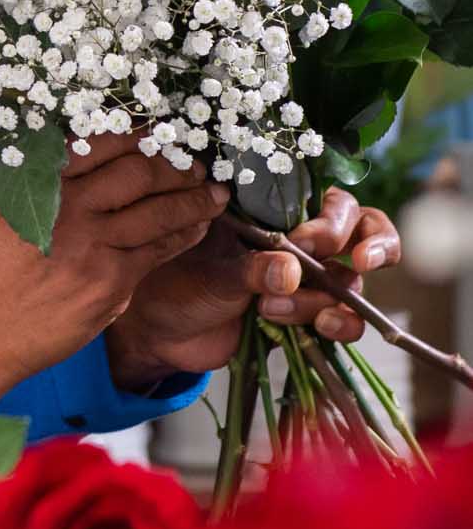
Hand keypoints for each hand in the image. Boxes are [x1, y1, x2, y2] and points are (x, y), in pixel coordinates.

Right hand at [0, 133, 229, 413]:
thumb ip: (37, 183)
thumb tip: (74, 158)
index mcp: (39, 183)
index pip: (100, 143)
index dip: (138, 134)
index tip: (158, 131)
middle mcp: (70, 209)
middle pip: (140, 172)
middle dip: (175, 163)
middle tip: (194, 161)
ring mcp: (94, 247)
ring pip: (160, 211)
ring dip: (193, 198)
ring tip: (211, 191)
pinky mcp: (110, 284)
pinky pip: (159, 251)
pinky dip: (184, 235)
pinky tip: (197, 226)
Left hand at [105, 184, 401, 387]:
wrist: (163, 330)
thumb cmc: (179, 280)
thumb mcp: (211, 270)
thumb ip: (251, 269)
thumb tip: (291, 274)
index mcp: (276, 209)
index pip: (331, 197)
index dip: (334, 218)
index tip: (306, 243)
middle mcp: (301, 238)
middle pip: (363, 228)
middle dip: (365, 246)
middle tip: (342, 262)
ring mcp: (310, 278)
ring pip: (351, 279)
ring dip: (324, 297)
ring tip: (272, 308)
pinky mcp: (310, 316)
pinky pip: (347, 318)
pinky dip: (343, 324)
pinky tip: (322, 327)